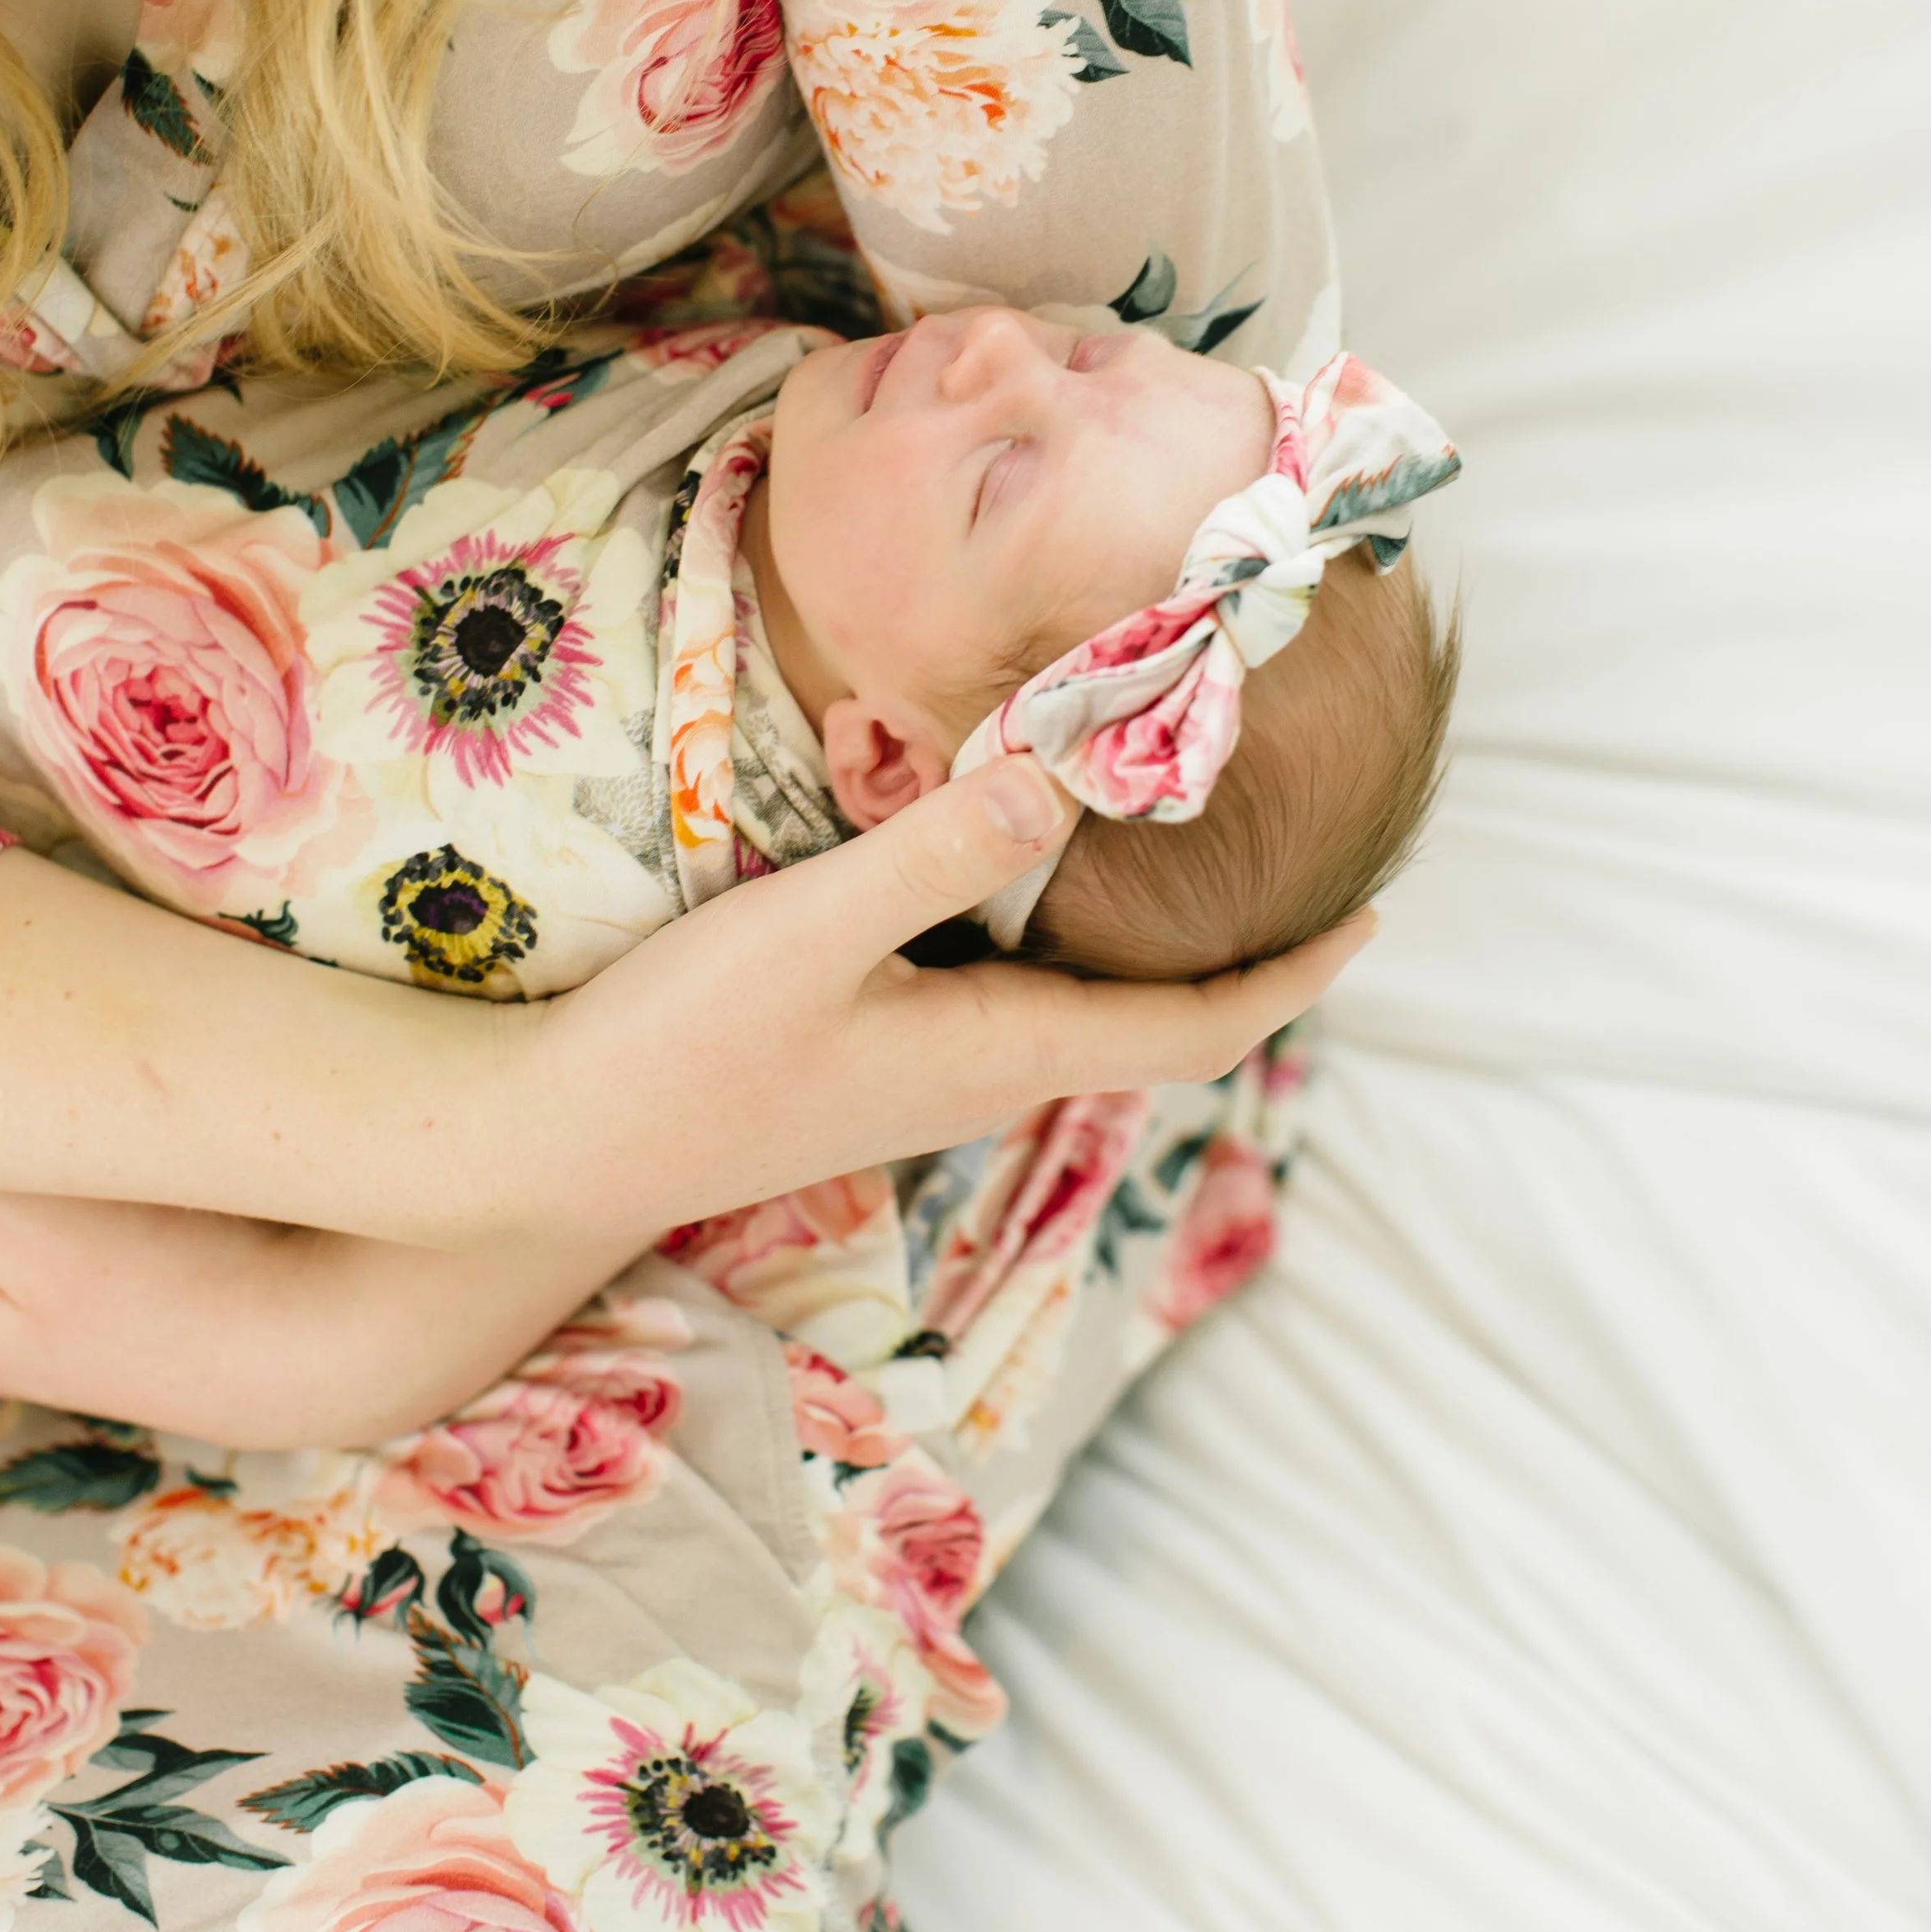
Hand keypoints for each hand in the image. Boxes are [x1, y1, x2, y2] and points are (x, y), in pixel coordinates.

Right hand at [510, 761, 1370, 1240]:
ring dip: (1152, 946)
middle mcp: (982, 1077)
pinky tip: (1027, 872)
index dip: (1295, 978)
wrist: (554, 1156)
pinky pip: (1010, 997)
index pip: (1198, 1031)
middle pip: (1158, 1023)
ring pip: (1082, 1008)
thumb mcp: (808, 932)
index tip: (1376, 916)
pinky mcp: (871, 1060)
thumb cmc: (678, 1050)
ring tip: (1193, 852)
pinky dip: (1057, 936)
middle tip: (1305, 860)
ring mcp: (925, 1078)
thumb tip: (1069, 775)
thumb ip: (935, 849)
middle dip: (1243, 955)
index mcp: (998, 1054)